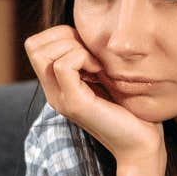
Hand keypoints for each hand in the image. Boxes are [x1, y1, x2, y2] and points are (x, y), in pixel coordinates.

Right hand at [24, 25, 165, 163]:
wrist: (143, 143)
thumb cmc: (133, 109)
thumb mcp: (107, 76)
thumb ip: (92, 58)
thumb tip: (88, 32)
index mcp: (58, 84)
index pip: (36, 45)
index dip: (61, 35)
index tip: (90, 49)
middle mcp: (54, 91)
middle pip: (33, 46)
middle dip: (64, 38)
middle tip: (92, 55)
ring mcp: (61, 98)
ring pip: (42, 53)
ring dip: (73, 48)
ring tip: (97, 65)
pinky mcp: (75, 104)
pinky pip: (63, 66)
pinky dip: (82, 59)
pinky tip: (101, 72)